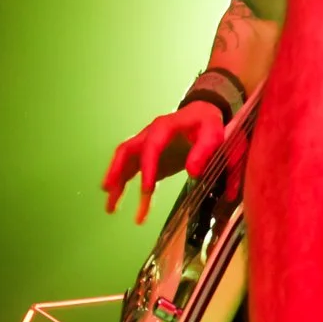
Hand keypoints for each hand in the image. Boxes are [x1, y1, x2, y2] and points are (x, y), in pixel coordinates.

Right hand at [102, 102, 226, 224]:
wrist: (201, 115)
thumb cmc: (207, 123)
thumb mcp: (213, 133)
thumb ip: (204, 150)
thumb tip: (193, 172)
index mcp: (165, 127)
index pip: (151, 147)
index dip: (147, 169)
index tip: (147, 191)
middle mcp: (149, 134)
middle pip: (126, 151)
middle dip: (116, 172)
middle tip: (109, 193)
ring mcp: (145, 145)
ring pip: (124, 161)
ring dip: (116, 182)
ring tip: (110, 207)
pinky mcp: (147, 156)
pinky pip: (133, 170)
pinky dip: (125, 185)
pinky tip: (120, 201)